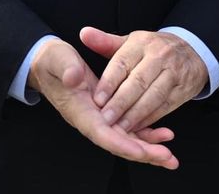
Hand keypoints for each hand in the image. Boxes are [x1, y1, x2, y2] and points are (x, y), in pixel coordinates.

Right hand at [28, 38, 177, 167]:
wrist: (49, 64)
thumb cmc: (54, 62)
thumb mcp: (58, 60)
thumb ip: (66, 69)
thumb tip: (74, 77)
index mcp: (79, 111)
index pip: (102, 133)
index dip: (122, 143)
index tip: (141, 151)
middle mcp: (91, 120)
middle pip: (119, 143)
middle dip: (143, 152)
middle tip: (167, 158)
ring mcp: (100, 119)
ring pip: (126, 139)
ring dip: (148, 148)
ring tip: (170, 156)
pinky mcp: (108, 113)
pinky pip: (129, 129)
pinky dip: (147, 134)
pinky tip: (164, 135)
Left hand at [81, 28, 207, 133]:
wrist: (192, 51)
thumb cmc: (153, 49)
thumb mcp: (131, 41)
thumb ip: (105, 42)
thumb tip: (84, 33)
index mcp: (142, 43)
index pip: (122, 63)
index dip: (109, 82)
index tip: (96, 100)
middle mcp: (160, 55)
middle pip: (138, 82)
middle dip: (121, 103)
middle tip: (105, 119)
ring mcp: (174, 72)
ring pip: (153, 96)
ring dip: (135, 115)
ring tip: (119, 128)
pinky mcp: (184, 89)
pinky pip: (165, 106)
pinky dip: (150, 119)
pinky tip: (136, 128)